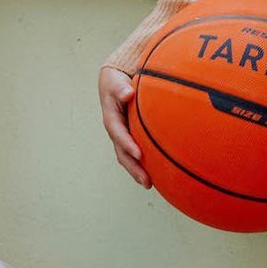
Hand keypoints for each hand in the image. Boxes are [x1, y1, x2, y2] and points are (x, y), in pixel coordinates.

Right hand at [98, 65, 149, 187]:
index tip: (139, 154)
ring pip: (127, 157)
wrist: (113, 83)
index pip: (118, 133)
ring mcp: (122, 137)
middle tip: (146, 181)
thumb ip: (121, 88)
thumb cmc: (116, 82)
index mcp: (112, 118)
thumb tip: (128, 93)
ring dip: (137, 171)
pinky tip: (155, 174)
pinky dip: (142, 165)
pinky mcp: (129, 138)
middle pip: (122, 153)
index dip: (127, 144)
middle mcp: (116, 131)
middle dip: (133, 168)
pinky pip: (134, 154)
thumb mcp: (116, 82)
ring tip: (149, 184)